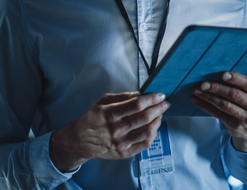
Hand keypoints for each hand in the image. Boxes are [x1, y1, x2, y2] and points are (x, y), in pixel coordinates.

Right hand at [49, 91, 169, 171]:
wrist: (82, 140)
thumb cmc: (94, 118)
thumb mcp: (103, 101)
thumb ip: (123, 96)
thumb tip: (142, 94)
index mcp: (110, 114)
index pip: (137, 105)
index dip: (152, 99)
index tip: (160, 95)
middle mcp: (116, 129)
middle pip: (145, 117)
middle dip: (159, 108)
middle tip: (165, 103)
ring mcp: (120, 142)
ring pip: (148, 131)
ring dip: (158, 121)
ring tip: (159, 115)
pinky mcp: (124, 153)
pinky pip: (145, 144)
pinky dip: (153, 134)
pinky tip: (152, 127)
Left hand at [191, 72, 246, 152]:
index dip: (235, 79)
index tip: (223, 74)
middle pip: (234, 95)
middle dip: (217, 88)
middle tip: (203, 83)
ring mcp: (246, 118)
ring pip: (224, 105)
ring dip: (208, 97)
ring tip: (196, 90)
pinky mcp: (236, 126)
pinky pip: (218, 114)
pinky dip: (206, 106)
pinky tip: (197, 100)